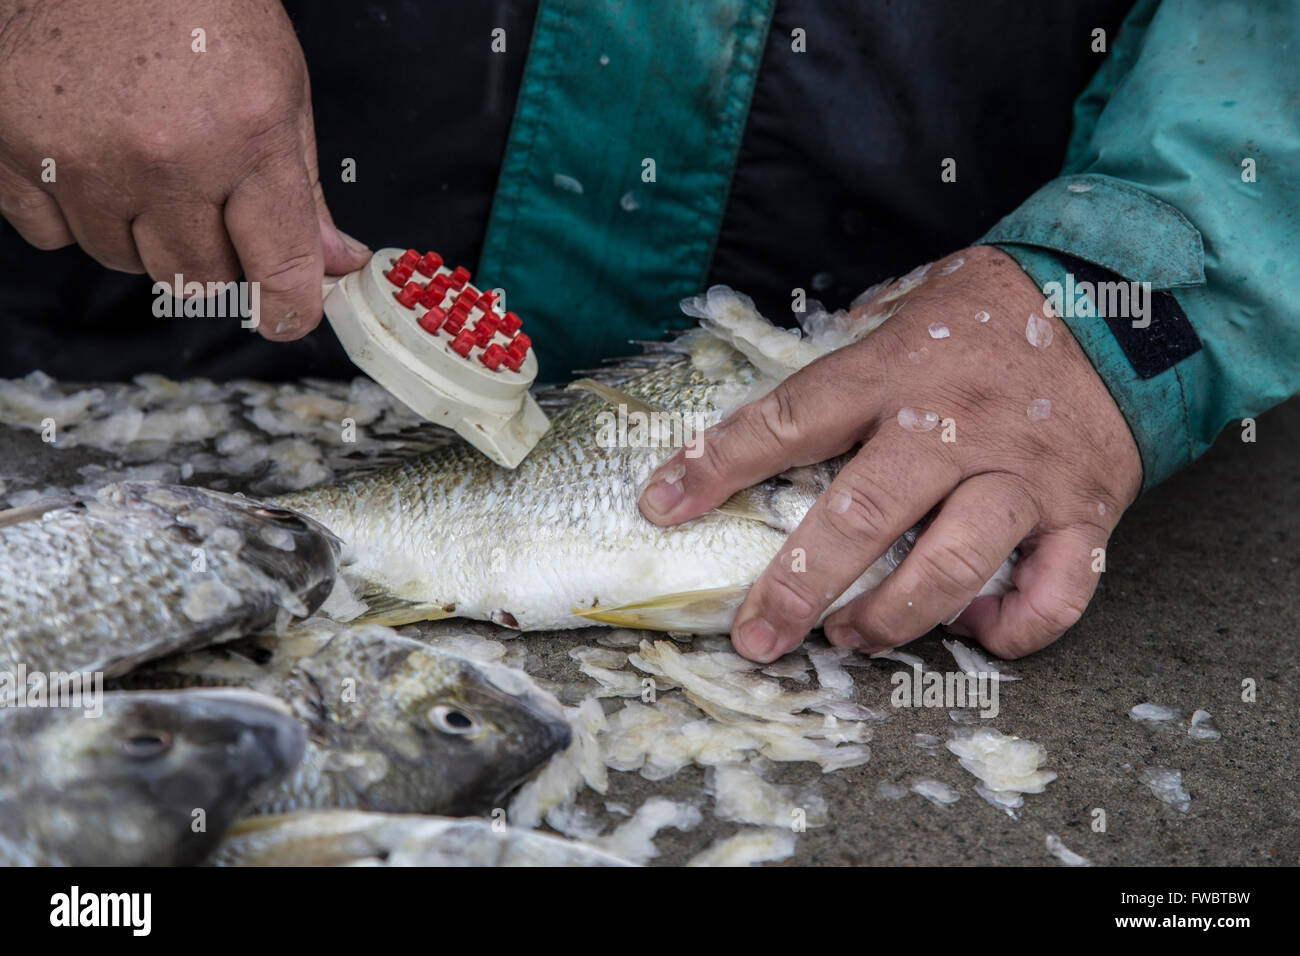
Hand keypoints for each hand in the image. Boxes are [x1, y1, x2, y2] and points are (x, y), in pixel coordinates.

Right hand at [0, 0, 369, 338]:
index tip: (287, 317)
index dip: (290, 307)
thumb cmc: (198, 6)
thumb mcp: (280, 88)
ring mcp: (83, 154)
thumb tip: (334, 263)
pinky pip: (52, 235)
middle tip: (213, 208)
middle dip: (216, 261)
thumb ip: (305, 189)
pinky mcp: (12, 144)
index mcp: (246, 135)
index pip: (279, 265)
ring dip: (145, 237)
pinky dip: (77, 214)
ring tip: (151, 167)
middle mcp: (164, 155)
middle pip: (199, 279)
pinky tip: (94, 159)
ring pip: (125, 263)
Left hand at [638, 245, 1142, 661]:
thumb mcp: (912, 300)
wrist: (1127, 299)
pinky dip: (1012, 630)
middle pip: (861, 515)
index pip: (790, 418)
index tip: (661, 504)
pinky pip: (1053, 594)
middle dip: (796, 585)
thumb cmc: (999, 309)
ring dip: (890, 618)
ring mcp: (1022, 474)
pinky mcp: (1084, 511)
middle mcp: (955, 425)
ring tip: (850, 637)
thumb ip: (849, 350)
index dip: (718, 463)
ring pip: (950, 567)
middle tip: (755, 635)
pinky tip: (977, 632)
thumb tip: (781, 400)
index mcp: (898, 368)